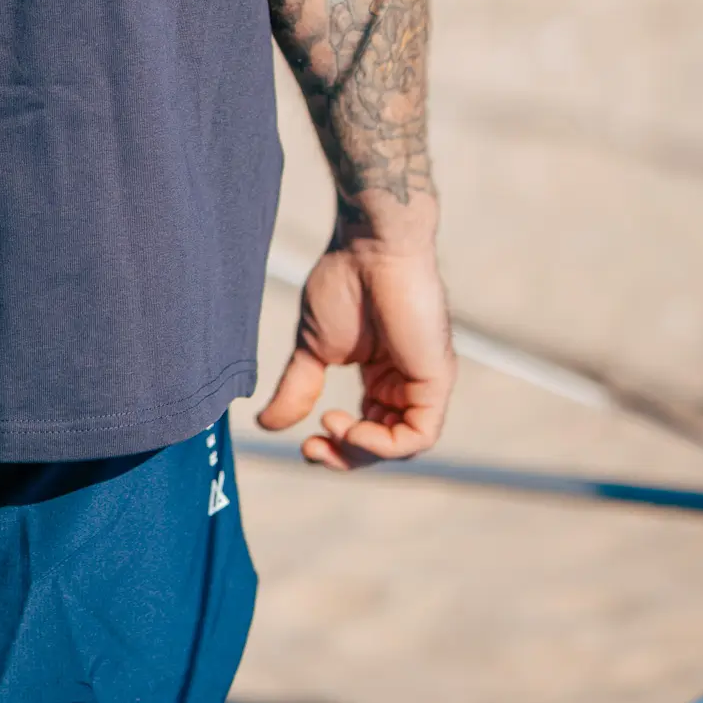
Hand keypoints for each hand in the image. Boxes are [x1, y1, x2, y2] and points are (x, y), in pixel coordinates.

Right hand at [259, 237, 454, 468]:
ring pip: (402, 446)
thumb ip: (297, 388)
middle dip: (346, 455)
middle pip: (384, 444)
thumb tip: (266, 425)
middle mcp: (406, 381)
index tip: (305, 443)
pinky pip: (418, 435)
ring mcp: (423, 381)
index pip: (368, 430)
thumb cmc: (344, 283)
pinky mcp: (436, 379)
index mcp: (382, 374)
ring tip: (332, 427)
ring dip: (361, 450)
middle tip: (312, 448)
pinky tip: (350, 428)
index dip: (337, 446)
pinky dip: (382, 445)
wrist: (370, 247)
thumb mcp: (314, 348)